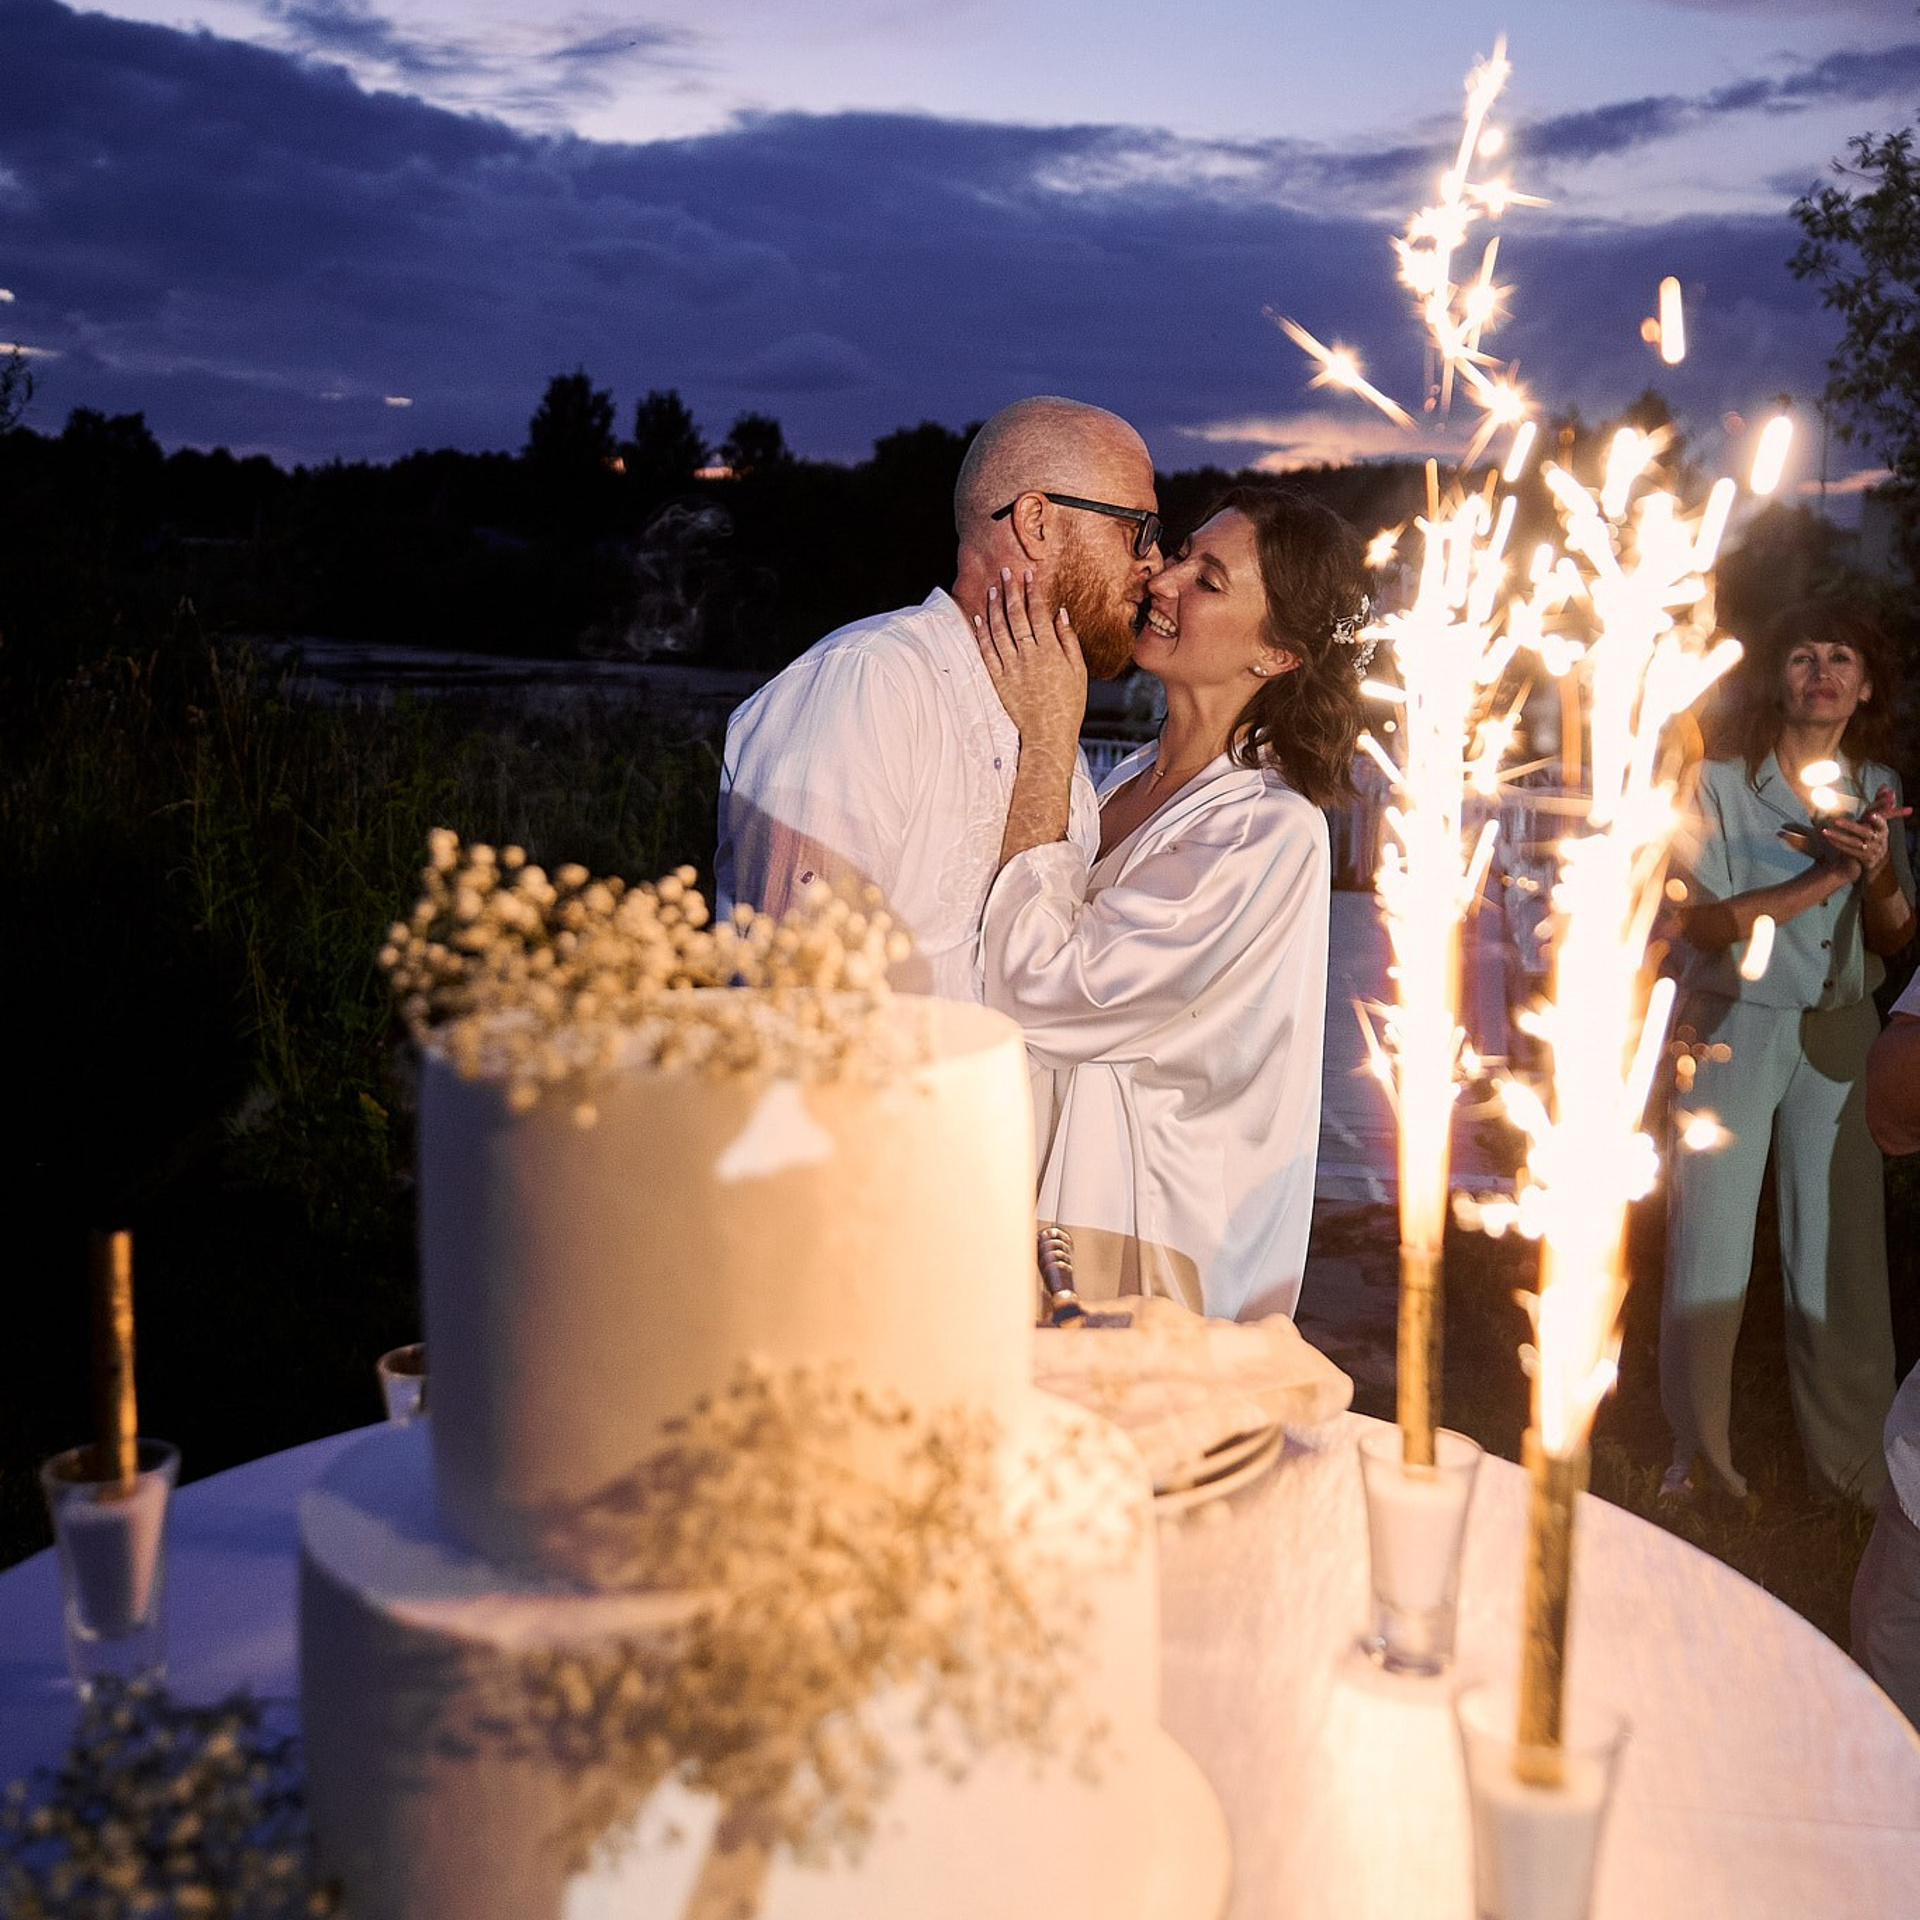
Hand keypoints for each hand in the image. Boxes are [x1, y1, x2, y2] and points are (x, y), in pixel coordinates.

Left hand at [972, 566, 1085, 753]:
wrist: (1048, 733)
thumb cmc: (1068, 704)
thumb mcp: (1078, 670)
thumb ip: (1069, 640)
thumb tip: (1060, 613)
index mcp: (1051, 651)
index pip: (1038, 613)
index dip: (1033, 592)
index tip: (1028, 575)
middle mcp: (1029, 656)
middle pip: (1017, 616)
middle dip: (1011, 591)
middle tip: (1006, 572)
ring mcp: (1012, 668)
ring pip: (999, 630)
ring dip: (994, 608)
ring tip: (992, 590)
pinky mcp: (999, 680)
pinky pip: (987, 653)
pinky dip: (982, 634)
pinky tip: (979, 619)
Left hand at [1821, 800, 1896, 883]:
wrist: (1875, 859)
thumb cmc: (1874, 834)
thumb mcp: (1877, 819)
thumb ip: (1879, 803)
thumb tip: (1885, 786)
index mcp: (1883, 828)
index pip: (1881, 822)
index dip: (1877, 819)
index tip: (1871, 815)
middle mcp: (1879, 839)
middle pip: (1864, 832)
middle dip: (1851, 826)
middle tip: (1836, 820)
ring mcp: (1872, 850)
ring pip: (1854, 842)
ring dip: (1839, 836)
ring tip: (1824, 831)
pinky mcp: (1864, 859)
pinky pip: (1849, 851)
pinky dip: (1838, 845)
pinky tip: (1828, 838)